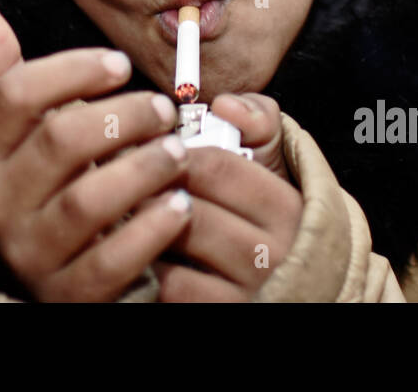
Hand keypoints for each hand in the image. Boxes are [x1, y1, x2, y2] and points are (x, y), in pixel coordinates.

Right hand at [0, 0, 192, 301]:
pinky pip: (113, 259)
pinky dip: (152, 228)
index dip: (72, 70)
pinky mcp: (71, 293)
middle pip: (60, 141)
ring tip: (178, 151)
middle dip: (122, 116)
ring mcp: (33, 253)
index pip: (15, 95)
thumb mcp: (22, 132)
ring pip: (87, 200)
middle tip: (164, 108)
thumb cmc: (49, 183)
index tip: (120, 63)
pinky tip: (180, 204)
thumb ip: (2, 72)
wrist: (55, 275)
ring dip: (143, 167)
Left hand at [154, 95, 302, 300]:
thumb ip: (257, 118)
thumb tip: (227, 105)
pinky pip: (173, 288)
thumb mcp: (271, 156)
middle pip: (190, 209)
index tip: (153, 147)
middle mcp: (273, 252)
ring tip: (134, 209)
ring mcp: (249, 289)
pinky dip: (155, 268)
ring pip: (177, 247)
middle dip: (152, 188)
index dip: (173, 152)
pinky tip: (152, 252)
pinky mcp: (227, 312)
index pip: (216, 165)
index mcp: (285, 206)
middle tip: (123, 176)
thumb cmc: (263, 205)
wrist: (293, 276)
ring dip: (146, 225)